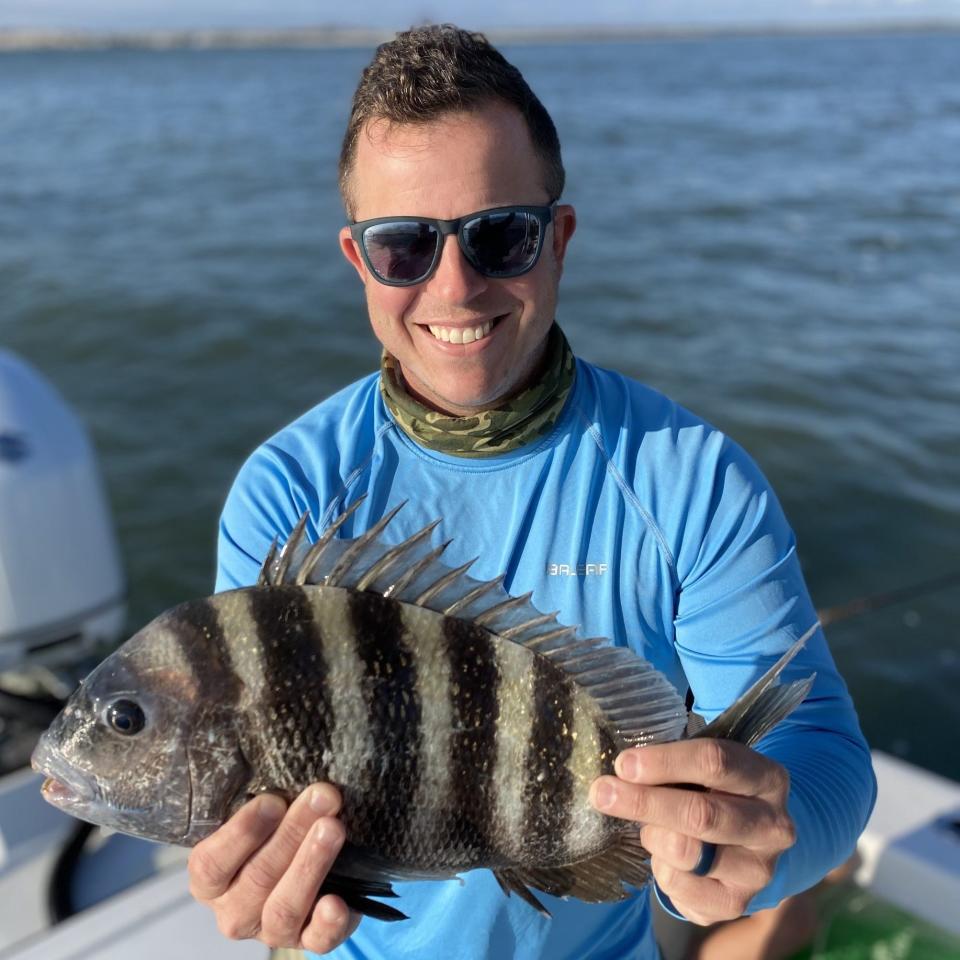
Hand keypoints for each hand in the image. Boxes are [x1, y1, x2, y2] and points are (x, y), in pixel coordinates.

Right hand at [188, 783, 359, 952]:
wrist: (299, 866)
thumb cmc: (271, 832)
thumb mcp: (258, 816)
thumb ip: (263, 801)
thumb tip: (287, 764)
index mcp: (209, 881)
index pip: (211, 863)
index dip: (242, 833)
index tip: (273, 800)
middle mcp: (232, 912)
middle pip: (257, 877)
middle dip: (293, 832)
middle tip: (323, 796)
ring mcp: (268, 931)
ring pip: (284, 907)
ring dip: (311, 864)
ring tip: (333, 828)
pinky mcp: (306, 940)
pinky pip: (316, 941)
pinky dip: (328, 923)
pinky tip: (338, 902)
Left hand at [589, 739, 795, 924]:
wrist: (746, 842)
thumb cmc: (713, 790)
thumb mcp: (703, 767)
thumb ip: (672, 764)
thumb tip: (622, 770)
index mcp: (767, 778)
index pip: (715, 762)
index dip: (664, 762)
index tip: (624, 764)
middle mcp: (773, 826)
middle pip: (700, 814)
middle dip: (644, 802)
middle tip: (602, 792)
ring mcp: (758, 870)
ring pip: (686, 851)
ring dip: (653, 834)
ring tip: (649, 827)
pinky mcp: (736, 903)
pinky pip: (679, 885)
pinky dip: (660, 867)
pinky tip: (664, 855)